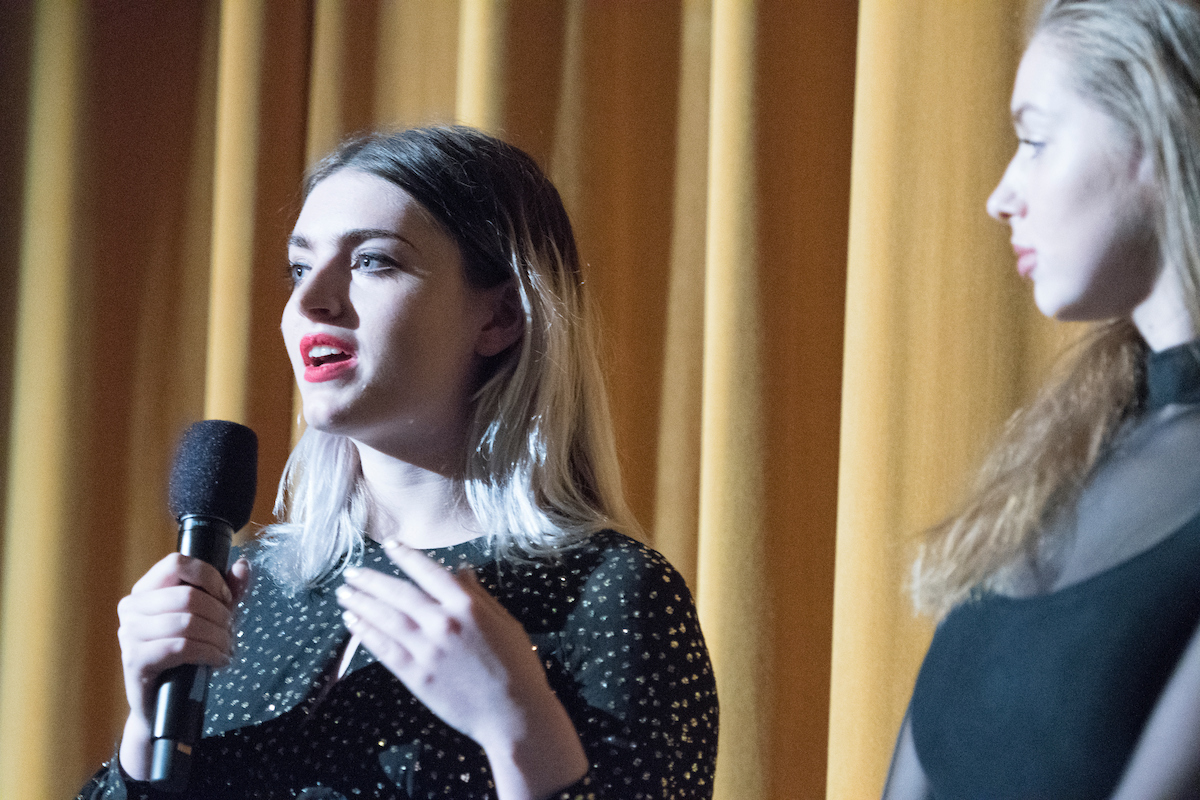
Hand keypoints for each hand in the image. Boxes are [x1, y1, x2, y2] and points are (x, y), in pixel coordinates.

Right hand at [116, 553, 250, 778]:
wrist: (163, 703)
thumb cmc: (186, 654)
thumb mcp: (211, 617)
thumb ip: (228, 590)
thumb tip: (242, 565)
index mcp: (146, 589)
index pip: (177, 563)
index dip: (209, 577)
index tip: (226, 598)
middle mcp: (131, 607)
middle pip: (187, 596)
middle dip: (219, 614)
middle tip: (230, 631)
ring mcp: (129, 634)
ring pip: (187, 622)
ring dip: (217, 636)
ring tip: (226, 647)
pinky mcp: (135, 660)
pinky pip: (180, 647)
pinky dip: (208, 652)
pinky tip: (219, 660)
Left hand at [337, 540, 587, 799]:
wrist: (513, 713)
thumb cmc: (516, 667)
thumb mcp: (505, 622)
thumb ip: (478, 595)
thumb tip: (461, 569)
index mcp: (467, 605)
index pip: (429, 572)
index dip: (406, 556)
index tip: (389, 546)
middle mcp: (444, 622)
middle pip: (399, 593)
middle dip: (372, 580)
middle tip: (352, 572)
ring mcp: (428, 649)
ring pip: (386, 618)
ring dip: (362, 604)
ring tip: (345, 594)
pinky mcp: (417, 675)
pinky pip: (384, 649)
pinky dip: (367, 633)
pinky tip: (353, 623)